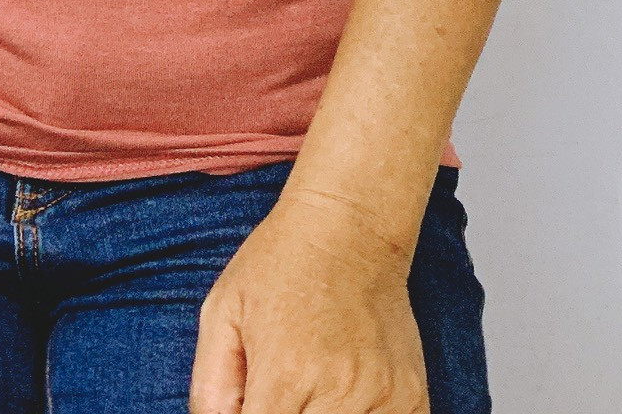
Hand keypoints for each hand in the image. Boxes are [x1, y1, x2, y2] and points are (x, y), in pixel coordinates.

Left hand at [189, 190, 427, 413]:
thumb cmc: (280, 264)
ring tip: (315, 388)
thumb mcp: (222, 312)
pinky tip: (347, 396)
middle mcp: (338, 393)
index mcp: (285, 376)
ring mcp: (381, 397)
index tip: (258, 402)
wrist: (350, 226)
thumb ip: (211, 388)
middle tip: (285, 392)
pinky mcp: (410, 397)